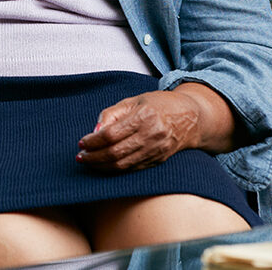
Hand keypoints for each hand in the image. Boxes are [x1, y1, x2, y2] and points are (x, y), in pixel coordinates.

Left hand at [76, 90, 202, 171]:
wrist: (191, 118)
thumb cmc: (158, 105)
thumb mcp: (132, 101)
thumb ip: (111, 115)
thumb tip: (94, 132)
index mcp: (143, 117)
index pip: (111, 135)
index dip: (93, 141)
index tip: (81, 143)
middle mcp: (151, 136)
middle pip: (116, 153)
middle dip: (94, 157)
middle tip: (80, 157)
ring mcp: (156, 151)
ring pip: (124, 165)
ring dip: (102, 166)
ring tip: (88, 163)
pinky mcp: (159, 161)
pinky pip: (133, 168)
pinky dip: (116, 169)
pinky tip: (105, 166)